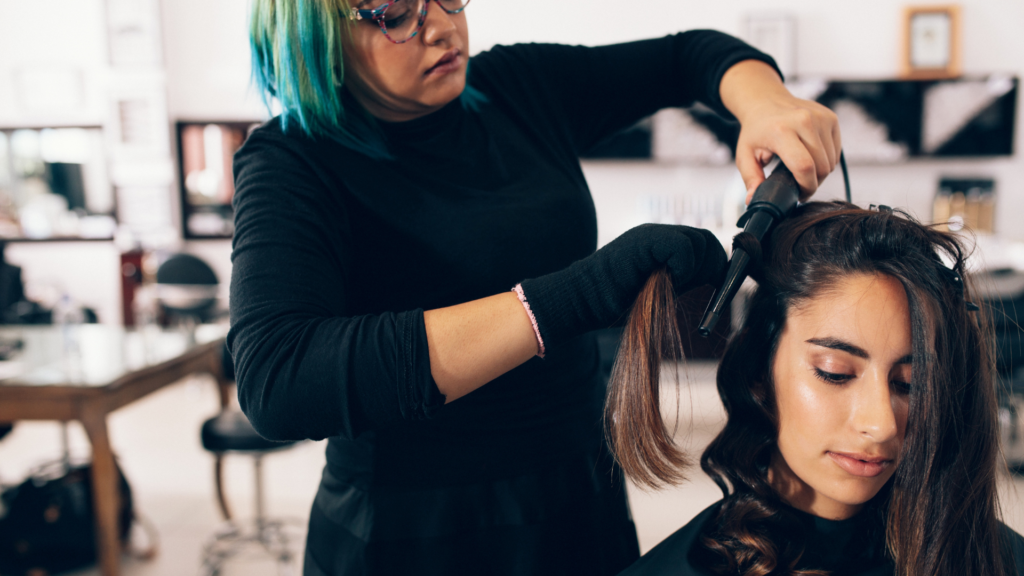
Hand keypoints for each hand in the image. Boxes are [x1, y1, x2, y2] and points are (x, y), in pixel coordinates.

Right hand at [520, 225, 726, 347]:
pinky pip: (683, 246)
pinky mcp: (644, 241)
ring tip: (679, 283)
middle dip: (713, 265)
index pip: (703, 243)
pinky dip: (685, 265)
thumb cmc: (614, 304)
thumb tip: (714, 278)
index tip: (713, 285)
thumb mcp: (659, 289)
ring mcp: (651, 235)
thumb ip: (682, 278)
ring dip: (697, 267)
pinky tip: (671, 279)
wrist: (583, 300)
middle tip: (705, 286)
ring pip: (699, 240)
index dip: (714, 264)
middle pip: (706, 239)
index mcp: (662, 244)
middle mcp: (658, 234)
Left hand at [720, 60, 841, 202]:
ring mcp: (820, 117)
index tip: (799, 194)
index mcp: (781, 130)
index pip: (804, 166)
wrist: (766, 101)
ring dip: (820, 172)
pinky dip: (827, 160)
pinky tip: (811, 157)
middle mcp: (804, 120)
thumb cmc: (756, 130)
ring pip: (831, 161)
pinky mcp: (831, 118)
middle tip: (799, 185)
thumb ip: (750, 178)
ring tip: (802, 170)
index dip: (806, 187)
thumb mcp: (745, 155)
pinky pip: (836, 151)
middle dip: (813, 183)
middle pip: (822, 167)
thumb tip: (754, 200)